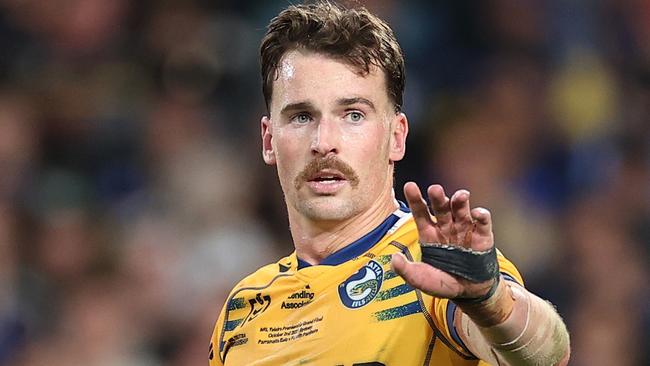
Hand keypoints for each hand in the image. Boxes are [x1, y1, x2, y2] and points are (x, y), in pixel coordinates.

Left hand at [391, 182, 495, 299]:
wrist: (468, 293)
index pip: (420, 213)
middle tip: (435, 189)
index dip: (415, 199)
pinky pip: (482, 223)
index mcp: (429, 233)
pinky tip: (477, 213)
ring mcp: (464, 230)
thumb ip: (406, 270)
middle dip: (438, 198)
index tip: (409, 186)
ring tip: (461, 195)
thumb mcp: (420, 279)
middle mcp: (446, 227)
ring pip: (461, 210)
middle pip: (441, 208)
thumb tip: (394, 259)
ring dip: (460, 201)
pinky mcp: (483, 236)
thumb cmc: (442, 282)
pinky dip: (481, 216)